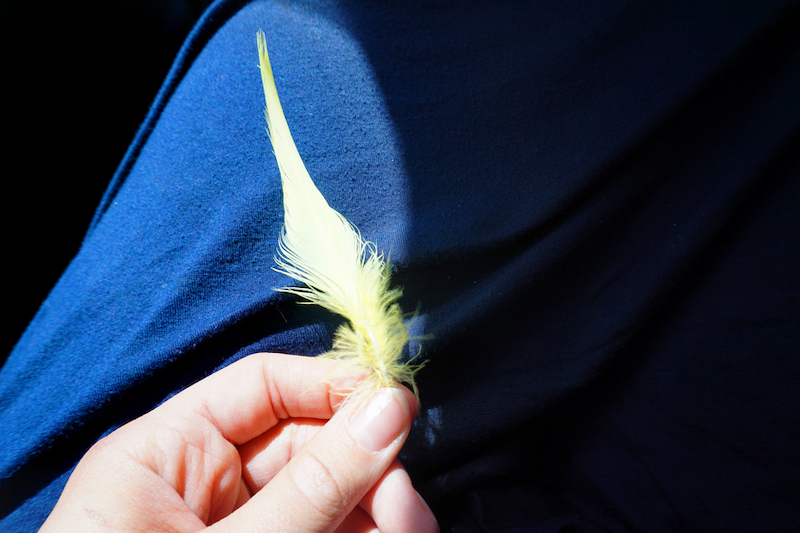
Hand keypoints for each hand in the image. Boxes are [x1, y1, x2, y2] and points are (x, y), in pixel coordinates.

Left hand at [39, 353, 437, 532]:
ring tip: (410, 532)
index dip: (334, 387)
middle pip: (307, 445)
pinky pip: (318, 532)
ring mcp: (233, 526)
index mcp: (167, 451)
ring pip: (324, 495)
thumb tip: (390, 409)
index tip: (398, 407)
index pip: (263, 386)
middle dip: (367, 472)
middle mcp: (202, 481)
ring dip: (373, 512)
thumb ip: (313, 484)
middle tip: (409, 514)